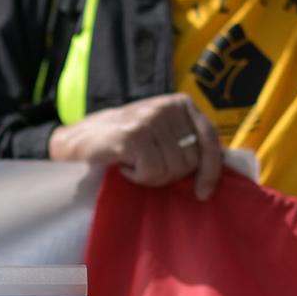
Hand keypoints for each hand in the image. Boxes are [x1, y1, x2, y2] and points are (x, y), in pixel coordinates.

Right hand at [46, 94, 222, 199]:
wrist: (76, 142)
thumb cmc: (121, 142)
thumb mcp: (160, 133)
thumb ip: (186, 140)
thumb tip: (220, 166)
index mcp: (180, 103)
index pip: (209, 139)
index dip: (210, 170)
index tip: (203, 192)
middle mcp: (167, 107)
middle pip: (191, 160)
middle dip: (171, 174)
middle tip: (146, 167)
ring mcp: (150, 119)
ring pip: (172, 169)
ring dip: (151, 176)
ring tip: (133, 164)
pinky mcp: (134, 136)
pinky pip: (152, 173)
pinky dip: (137, 177)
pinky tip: (124, 165)